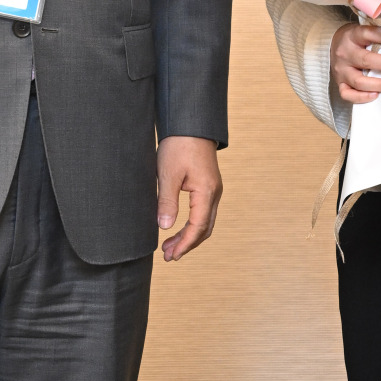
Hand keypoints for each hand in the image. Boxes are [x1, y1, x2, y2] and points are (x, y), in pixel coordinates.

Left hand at [156, 136, 222, 261]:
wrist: (191, 124)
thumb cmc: (179, 145)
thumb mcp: (167, 174)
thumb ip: (167, 202)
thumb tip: (165, 228)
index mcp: (206, 192)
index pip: (198, 227)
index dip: (184, 244)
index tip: (171, 256)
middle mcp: (214, 193)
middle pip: (204, 229)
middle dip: (187, 244)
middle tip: (168, 256)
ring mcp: (213, 190)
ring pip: (205, 222)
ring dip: (189, 236)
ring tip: (170, 246)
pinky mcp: (208, 186)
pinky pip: (204, 212)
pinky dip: (192, 225)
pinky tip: (178, 228)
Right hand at [331, 20, 380, 103]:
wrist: (331, 46)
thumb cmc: (353, 40)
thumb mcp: (363, 31)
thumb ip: (379, 34)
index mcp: (352, 36)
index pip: (367, 34)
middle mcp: (345, 54)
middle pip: (366, 60)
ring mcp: (341, 71)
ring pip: (359, 81)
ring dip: (380, 84)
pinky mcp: (340, 83)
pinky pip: (347, 94)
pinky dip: (361, 97)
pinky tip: (375, 95)